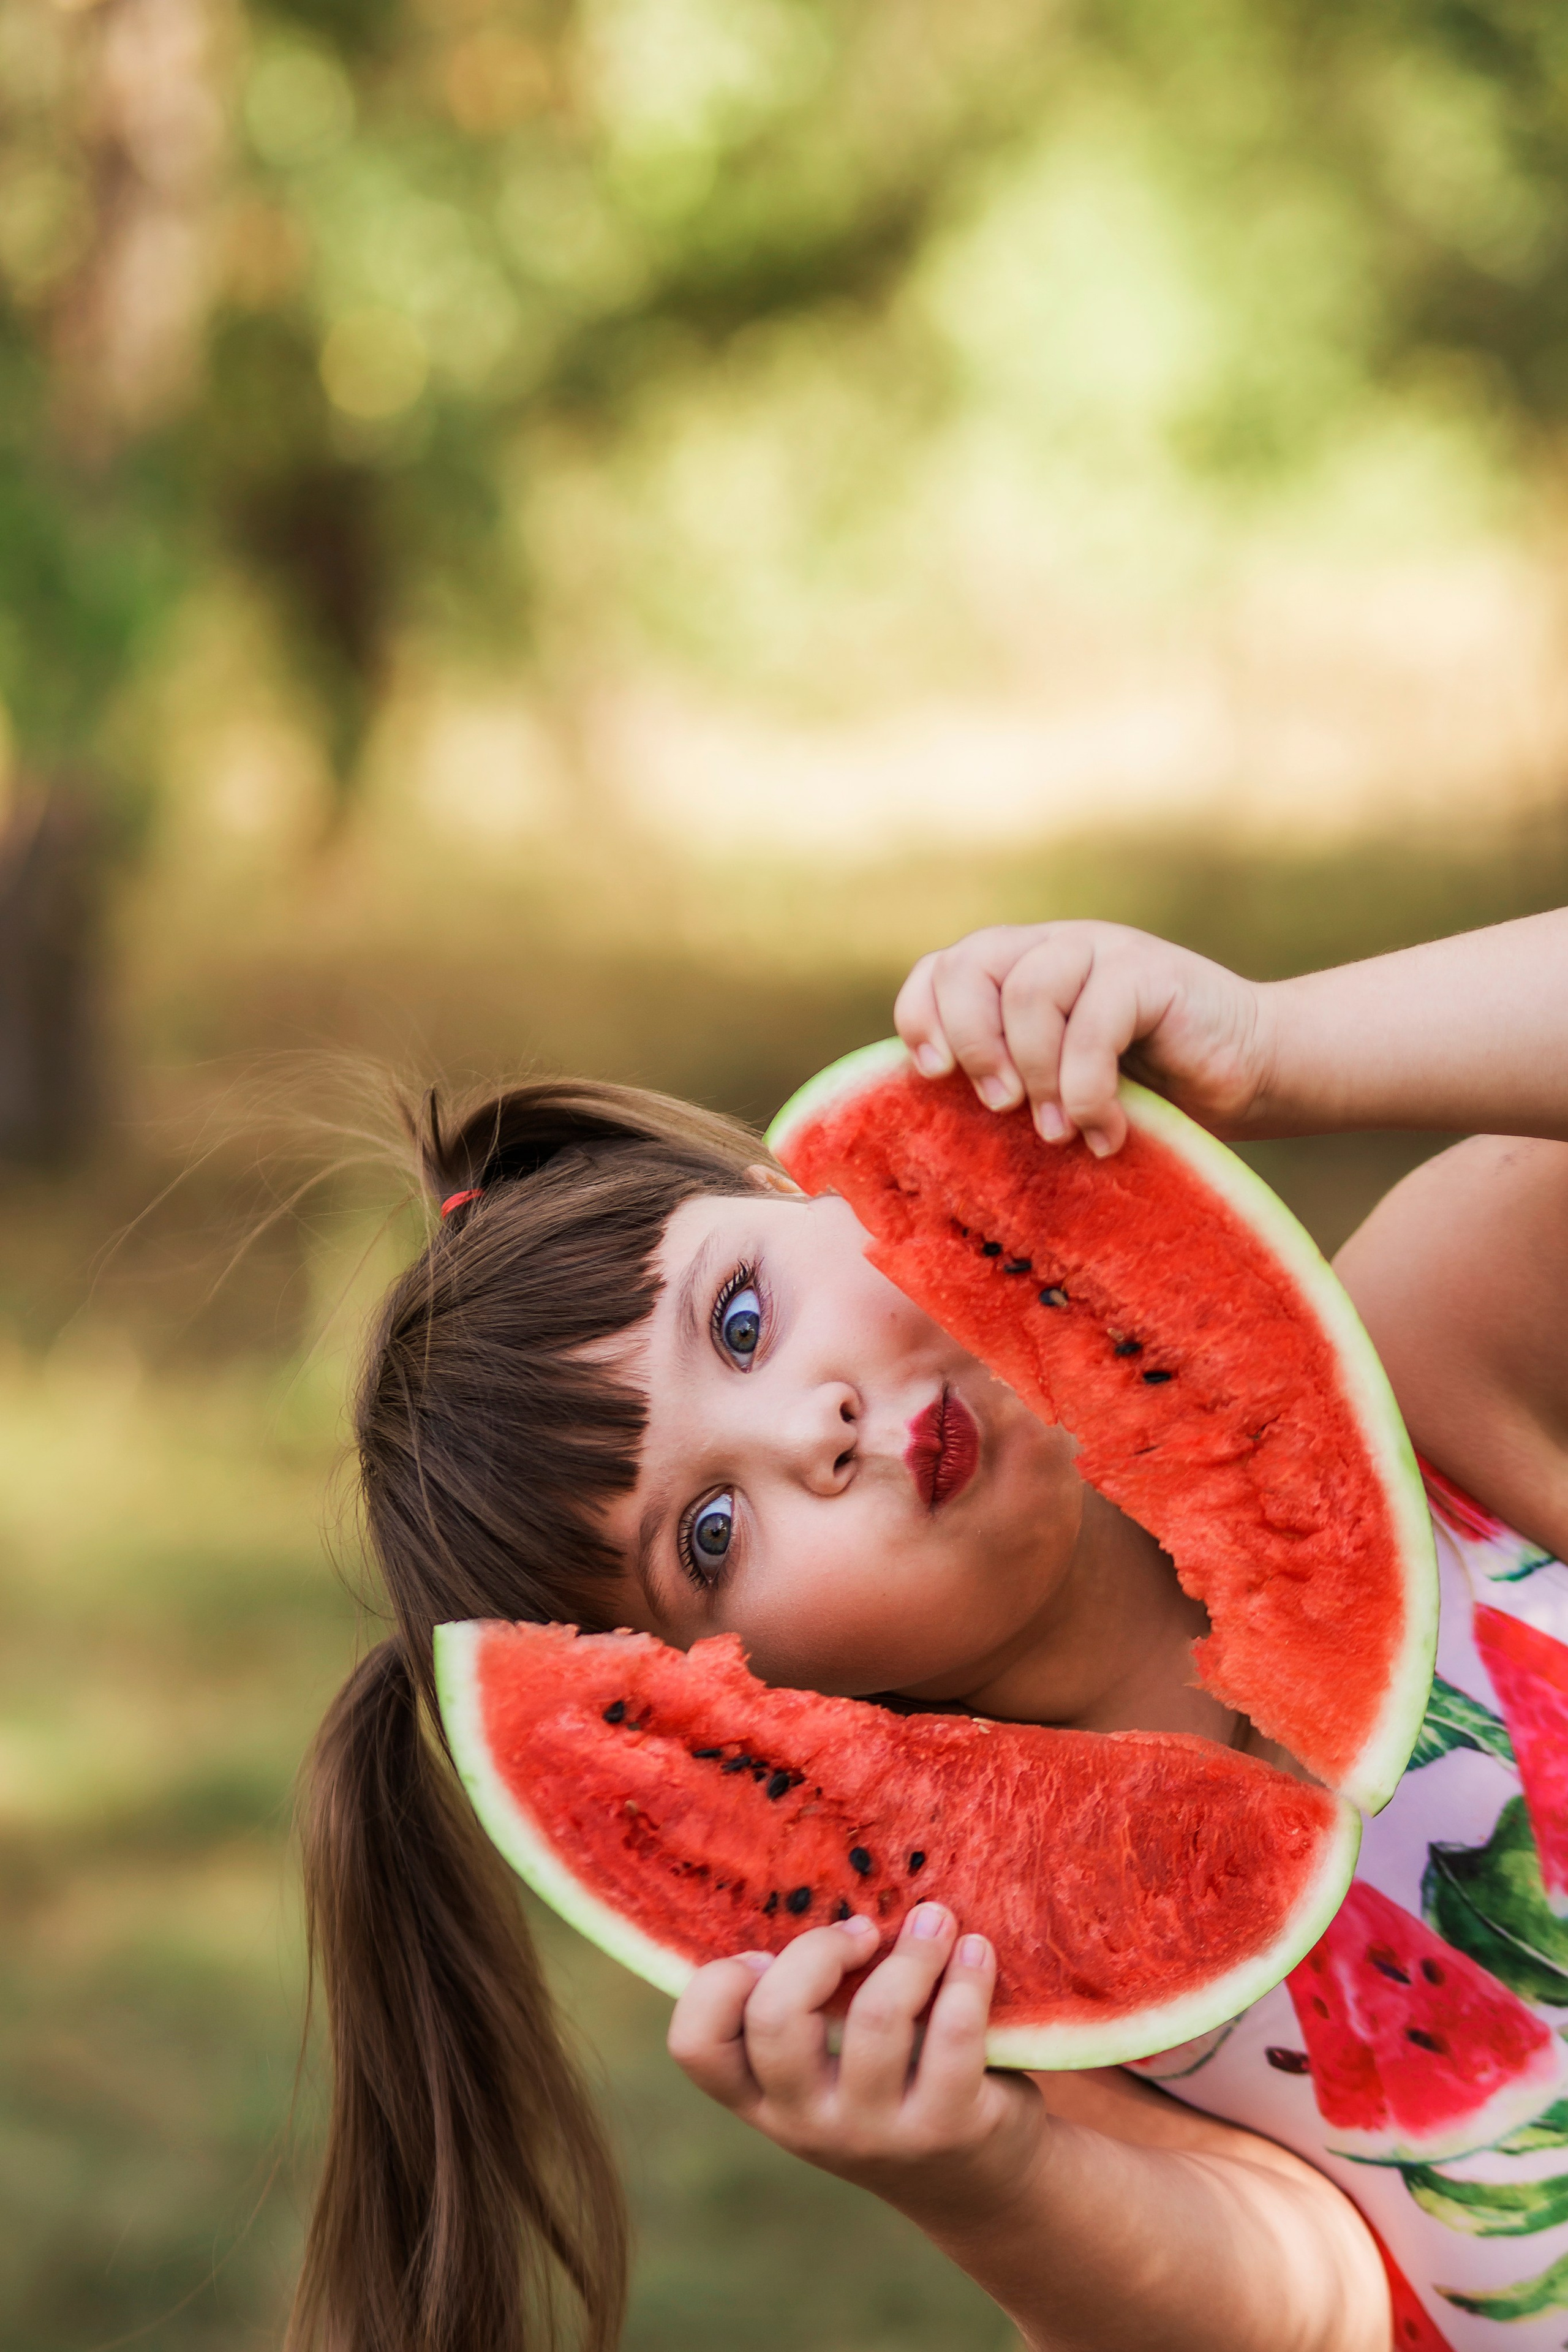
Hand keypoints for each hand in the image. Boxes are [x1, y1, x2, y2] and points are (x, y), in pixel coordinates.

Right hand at [667, 1903, 1045, 2222]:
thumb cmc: (889, 2089)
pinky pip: (953, 2035)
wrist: (975, 2186)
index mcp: (763, 2099)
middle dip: (819, 1951)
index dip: (717, 1985)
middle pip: (776, 2020)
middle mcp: (806, 2124)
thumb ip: (805, 2007)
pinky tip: (976, 1952)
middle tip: (862, 1931)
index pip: (696, 2046)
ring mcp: (876, 2133)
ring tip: (936, 1921)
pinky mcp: (947, 2129)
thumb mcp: (828, 2068)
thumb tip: (819, 1890)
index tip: (765, 1952)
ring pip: (876, 2018)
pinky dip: (966, 1977)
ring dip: (912, 1951)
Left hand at [894, 920, 1268, 1154]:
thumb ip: (1009, 1080)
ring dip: (1037, 1076)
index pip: (940, 970)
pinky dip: (1088, 1091)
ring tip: (1060, 1133)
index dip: (922, 1017)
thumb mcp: (1059, 1086)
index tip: (935, 1076)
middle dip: (974, 1046)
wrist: (1253, 1071)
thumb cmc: (1148, 1092)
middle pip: (970, 967)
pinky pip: (1094, 1024)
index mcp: (1020, 970)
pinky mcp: (1149, 972)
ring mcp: (1102, 950)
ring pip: (1030, 993)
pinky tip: (1107, 1132)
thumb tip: (937, 1116)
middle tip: (1000, 1108)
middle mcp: (1053, 948)